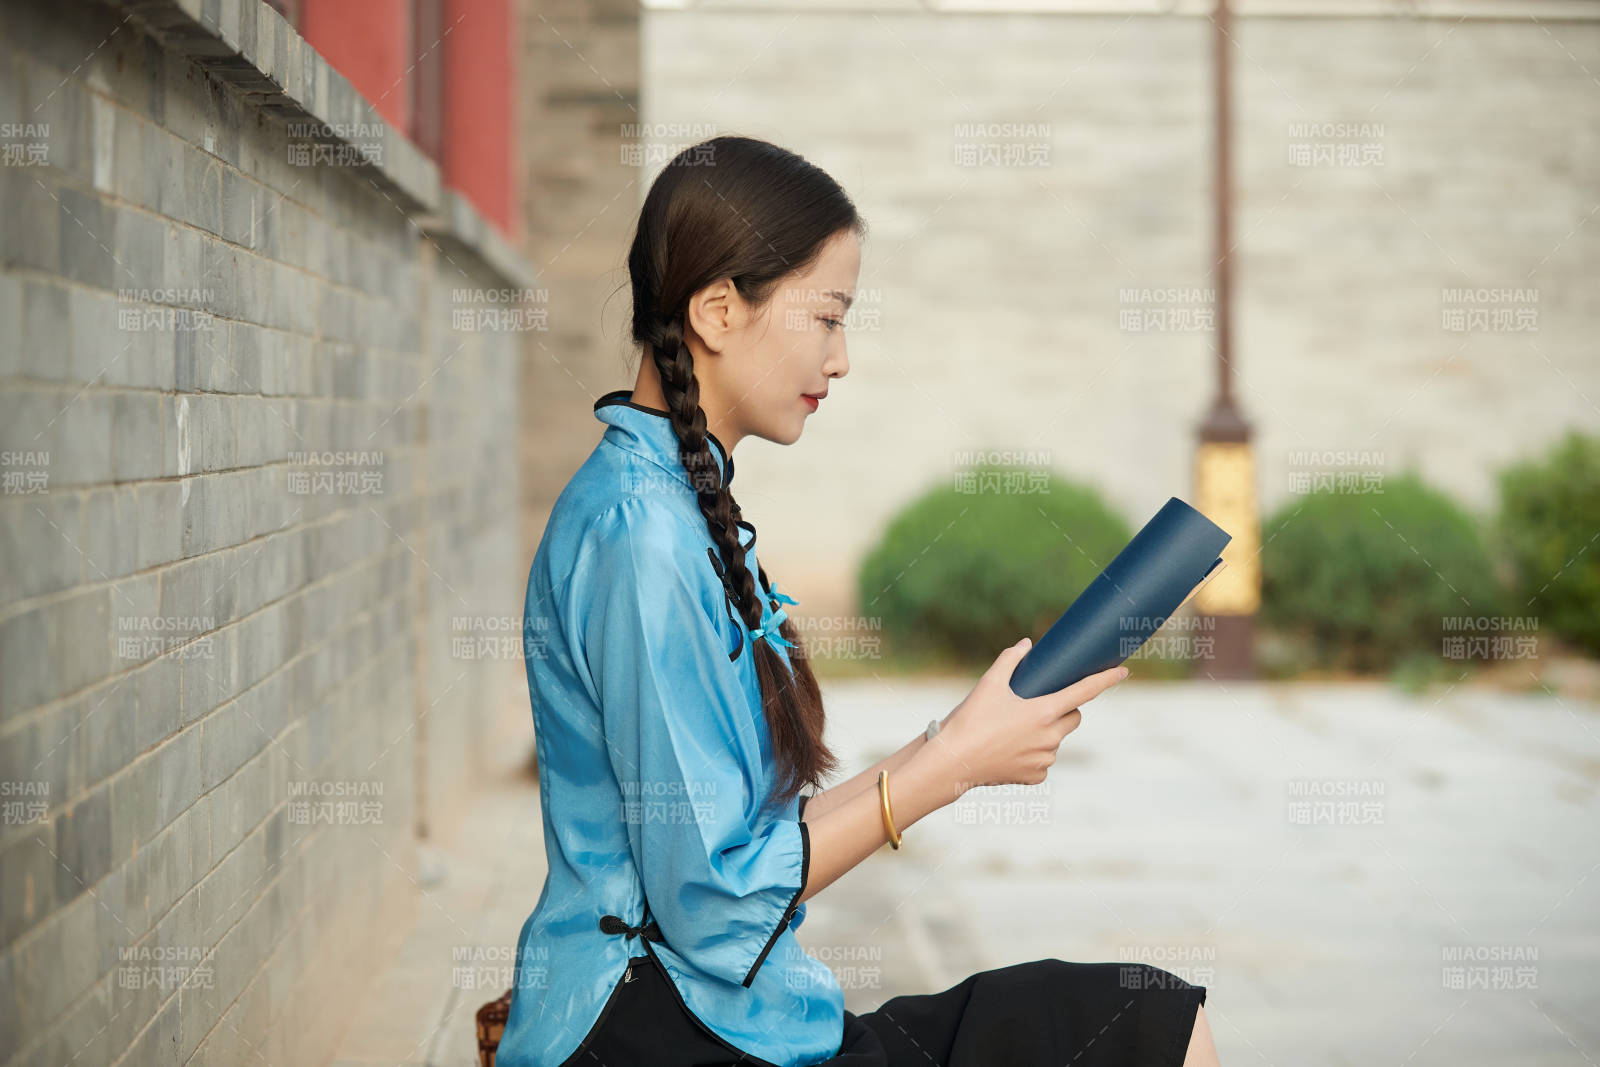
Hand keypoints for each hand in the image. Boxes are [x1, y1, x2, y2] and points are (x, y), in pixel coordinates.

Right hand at [936, 638, 1128, 790]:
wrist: (954, 761)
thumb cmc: (970, 719)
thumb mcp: (988, 684)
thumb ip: (1010, 660)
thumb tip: (1026, 644)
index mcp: (1044, 711)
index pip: (1084, 692)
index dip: (1106, 680)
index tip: (1123, 672)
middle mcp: (1050, 737)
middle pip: (1074, 718)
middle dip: (1065, 709)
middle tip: (1040, 706)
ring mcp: (1044, 759)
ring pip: (1056, 740)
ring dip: (1046, 733)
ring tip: (1013, 731)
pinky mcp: (1036, 777)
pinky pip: (1043, 762)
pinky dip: (1033, 755)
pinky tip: (1010, 751)